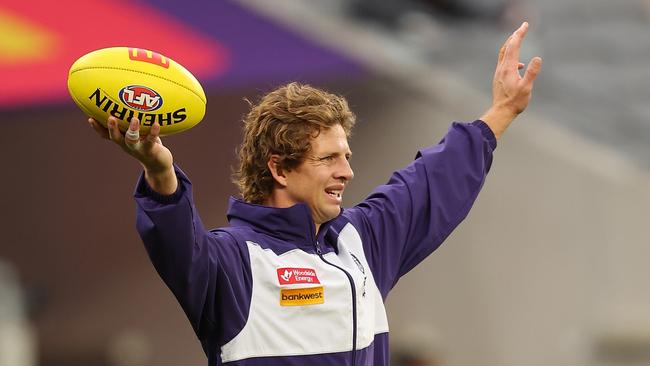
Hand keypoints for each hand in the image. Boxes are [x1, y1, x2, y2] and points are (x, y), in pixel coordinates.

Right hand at [88, 116, 177, 194]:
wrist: (158, 163)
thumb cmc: (146, 142)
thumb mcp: (138, 132)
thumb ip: (132, 120)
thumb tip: (130, 100)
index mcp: (121, 139)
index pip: (105, 134)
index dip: (97, 128)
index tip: (90, 118)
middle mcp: (127, 144)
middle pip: (116, 137)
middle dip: (112, 128)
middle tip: (110, 117)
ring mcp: (138, 148)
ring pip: (132, 140)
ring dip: (132, 129)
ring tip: (134, 119)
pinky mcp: (150, 150)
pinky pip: (151, 140)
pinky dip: (153, 132)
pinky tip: (156, 124)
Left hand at [480, 22, 541, 138]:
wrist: (501, 112)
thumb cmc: (515, 102)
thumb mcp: (526, 88)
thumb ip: (532, 73)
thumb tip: (538, 58)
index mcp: (509, 68)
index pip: (514, 46)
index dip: (519, 34)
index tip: (525, 25)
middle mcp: (502, 68)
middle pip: (507, 47)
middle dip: (515, 36)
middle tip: (522, 27)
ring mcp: (499, 73)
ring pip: (503, 54)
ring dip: (511, 45)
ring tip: (518, 39)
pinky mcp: (499, 78)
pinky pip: (504, 63)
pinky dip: (511, 57)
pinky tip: (519, 66)